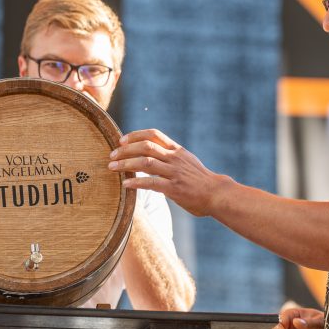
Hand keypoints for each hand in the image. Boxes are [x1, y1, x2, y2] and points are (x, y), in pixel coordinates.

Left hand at [107, 129, 228, 216]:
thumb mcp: (186, 162)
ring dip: (126, 164)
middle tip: (112, 155)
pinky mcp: (174, 188)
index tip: (122, 140)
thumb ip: (171, 157)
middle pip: (145, 146)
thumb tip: (153, 157)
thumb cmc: (200, 180)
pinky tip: (125, 184)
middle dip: (125, 149)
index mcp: (176, 150)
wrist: (216, 194)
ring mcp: (174, 172)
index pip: (153, 134)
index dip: (135, 135)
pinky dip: (136, 182)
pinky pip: (151, 182)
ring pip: (145, 162)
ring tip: (112, 168)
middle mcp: (174, 158)